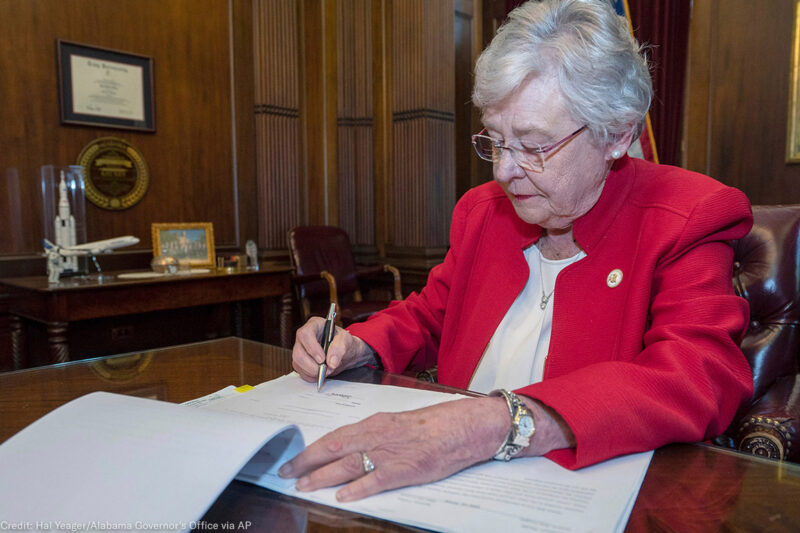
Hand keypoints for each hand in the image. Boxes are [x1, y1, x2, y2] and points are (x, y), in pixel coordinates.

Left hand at [278, 397, 509, 500]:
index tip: (295, 458)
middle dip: (307, 463)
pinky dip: (357, 489)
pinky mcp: (404, 470)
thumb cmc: (431, 424)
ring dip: (322, 477)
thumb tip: (351, 448)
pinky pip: (375, 480)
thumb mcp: (396, 423)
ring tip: (304, 486)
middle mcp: (376, 436)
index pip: (334, 437)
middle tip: (287, 473)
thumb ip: (373, 435)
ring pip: (347, 465)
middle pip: (333, 450)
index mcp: (374, 423)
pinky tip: (342, 497)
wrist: (460, 427)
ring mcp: (389, 454)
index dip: (311, 449)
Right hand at [291, 317, 376, 381]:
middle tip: (326, 370)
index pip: (305, 334)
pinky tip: (321, 373)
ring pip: (297, 363)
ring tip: (327, 370)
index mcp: (314, 325)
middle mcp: (304, 337)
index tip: (322, 359)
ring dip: (313, 372)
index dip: (312, 348)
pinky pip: (300, 371)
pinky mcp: (300, 361)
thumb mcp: (347, 341)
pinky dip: (311, 376)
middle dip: (312, 365)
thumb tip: (331, 362)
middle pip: (298, 352)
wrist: (344, 352)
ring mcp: (300, 349)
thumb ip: (340, 349)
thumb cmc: (344, 342)